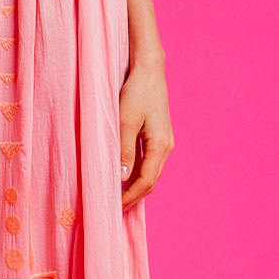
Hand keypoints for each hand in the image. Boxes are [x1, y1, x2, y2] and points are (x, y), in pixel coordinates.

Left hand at [120, 58, 173, 207]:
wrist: (149, 70)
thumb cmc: (136, 92)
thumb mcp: (126, 121)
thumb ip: (124, 150)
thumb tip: (121, 178)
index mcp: (161, 146)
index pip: (146, 182)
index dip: (130, 197)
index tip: (114, 208)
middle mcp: (166, 147)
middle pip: (150, 180)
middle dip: (132, 196)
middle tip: (112, 208)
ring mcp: (163, 142)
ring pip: (148, 172)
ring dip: (133, 185)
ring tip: (114, 196)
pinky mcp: (157, 136)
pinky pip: (146, 161)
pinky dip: (134, 172)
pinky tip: (121, 176)